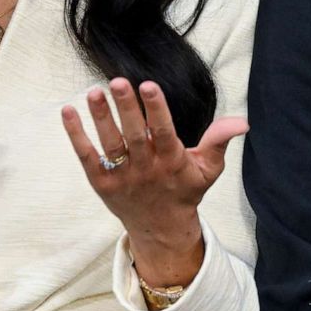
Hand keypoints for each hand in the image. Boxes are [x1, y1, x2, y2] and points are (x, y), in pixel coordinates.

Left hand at [62, 78, 247, 287]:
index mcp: (172, 162)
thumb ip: (219, 141)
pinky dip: (76, 135)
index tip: (148, 85)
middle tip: (116, 81)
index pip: (163, 132)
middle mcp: (145, 169)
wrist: (161, 228)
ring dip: (100, 118)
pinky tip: (68, 112)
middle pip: (134, 135)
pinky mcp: (101, 182)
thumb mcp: (209, 169)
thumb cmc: (186, 190)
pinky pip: (86, 156)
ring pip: (109, 144)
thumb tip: (242, 121)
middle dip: (126, 108)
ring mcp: (121, 176)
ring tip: (94, 92)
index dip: (156, 109)